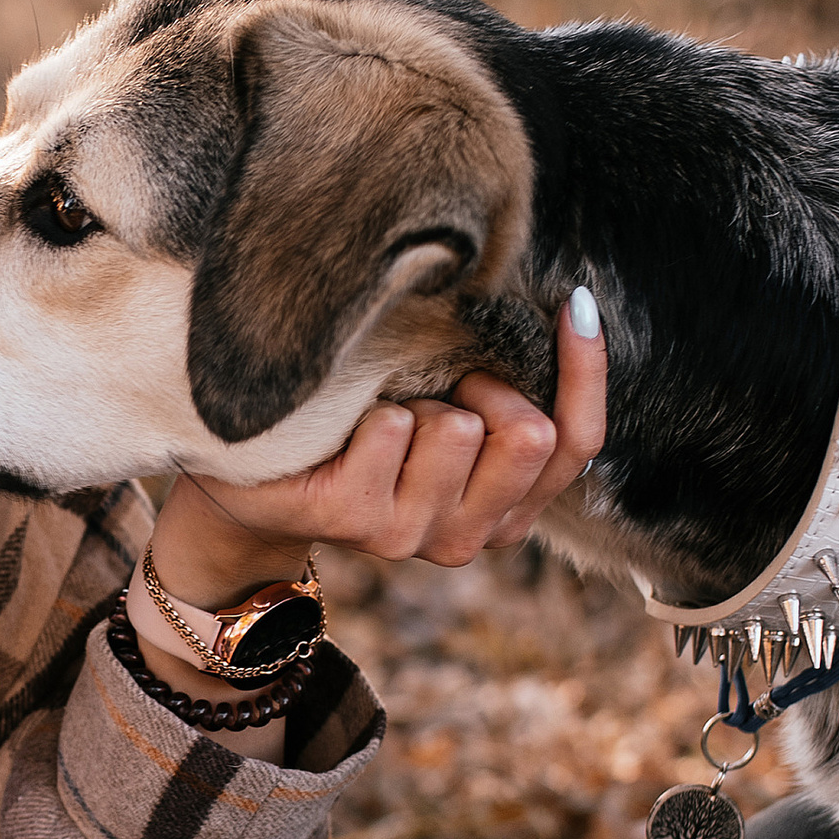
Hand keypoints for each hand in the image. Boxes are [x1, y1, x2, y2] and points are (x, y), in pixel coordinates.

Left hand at [153, 293, 607, 603]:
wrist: (253, 480)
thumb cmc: (360, 425)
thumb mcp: (445, 399)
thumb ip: (503, 383)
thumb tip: (571, 305)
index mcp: (507, 508)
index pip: (578, 442)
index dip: (585, 371)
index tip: (573, 302)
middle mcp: (470, 535)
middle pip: (529, 435)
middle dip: (482, 385)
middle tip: (432, 385)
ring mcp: (412, 536)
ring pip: (458, 430)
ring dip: (414, 399)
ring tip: (375, 415)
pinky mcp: (356, 522)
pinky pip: (392, 431)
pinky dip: (364, 410)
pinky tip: (339, 433)